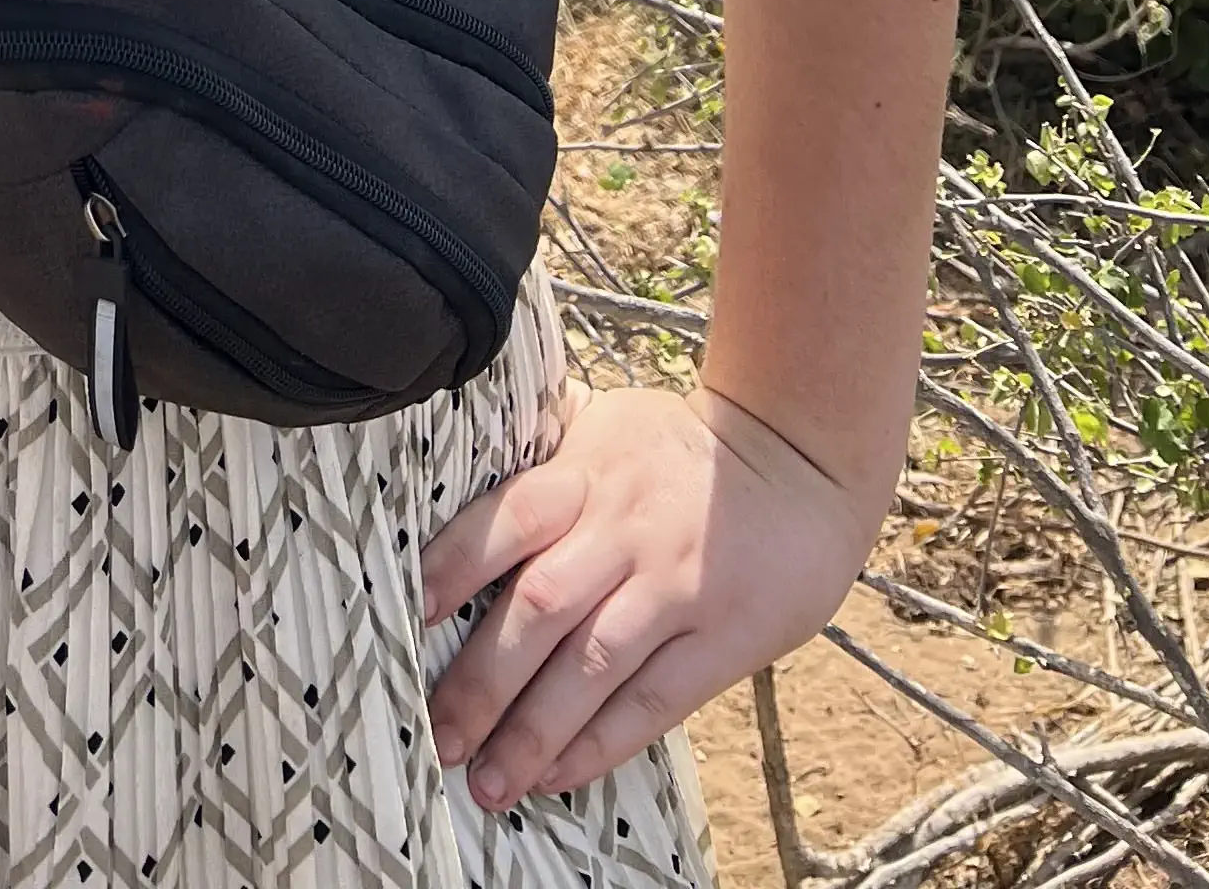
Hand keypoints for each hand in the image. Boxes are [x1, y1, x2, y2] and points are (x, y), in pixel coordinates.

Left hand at [421, 384, 874, 810]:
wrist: (801, 459)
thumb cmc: (683, 449)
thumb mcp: (608, 425)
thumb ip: (543, 456)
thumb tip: (453, 466)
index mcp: (585, 471)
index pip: (508, 518)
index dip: (454, 565)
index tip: (407, 614)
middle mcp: (623, 530)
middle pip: (541, 607)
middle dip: (481, 679)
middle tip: (435, 734)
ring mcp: (674, 587)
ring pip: (592, 667)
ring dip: (533, 731)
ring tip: (487, 782)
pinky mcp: (723, 637)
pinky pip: (654, 702)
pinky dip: (601, 743)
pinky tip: (557, 774)